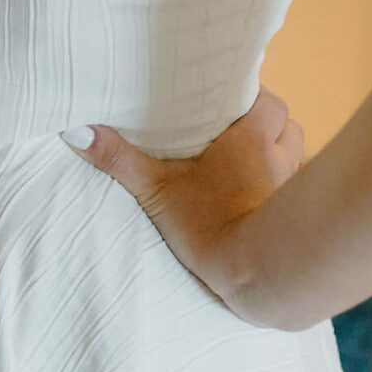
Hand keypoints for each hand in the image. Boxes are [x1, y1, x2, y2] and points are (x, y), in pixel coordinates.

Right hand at [62, 87, 305, 318]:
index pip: (266, 99)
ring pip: (296, 153)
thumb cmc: (209, 225)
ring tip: (253, 158)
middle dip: (267, 122)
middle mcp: (278, 156)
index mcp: (249, 138)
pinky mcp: (297, 215)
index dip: (251, 96)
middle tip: (238, 128)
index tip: (230, 99)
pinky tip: (264, 196)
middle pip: (286, 123)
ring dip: (280, 151)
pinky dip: (285, 186)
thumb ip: (117, 158)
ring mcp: (292, 186)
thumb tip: (74, 130)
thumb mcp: (155, 189)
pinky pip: (298, 188)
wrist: (258, 274)